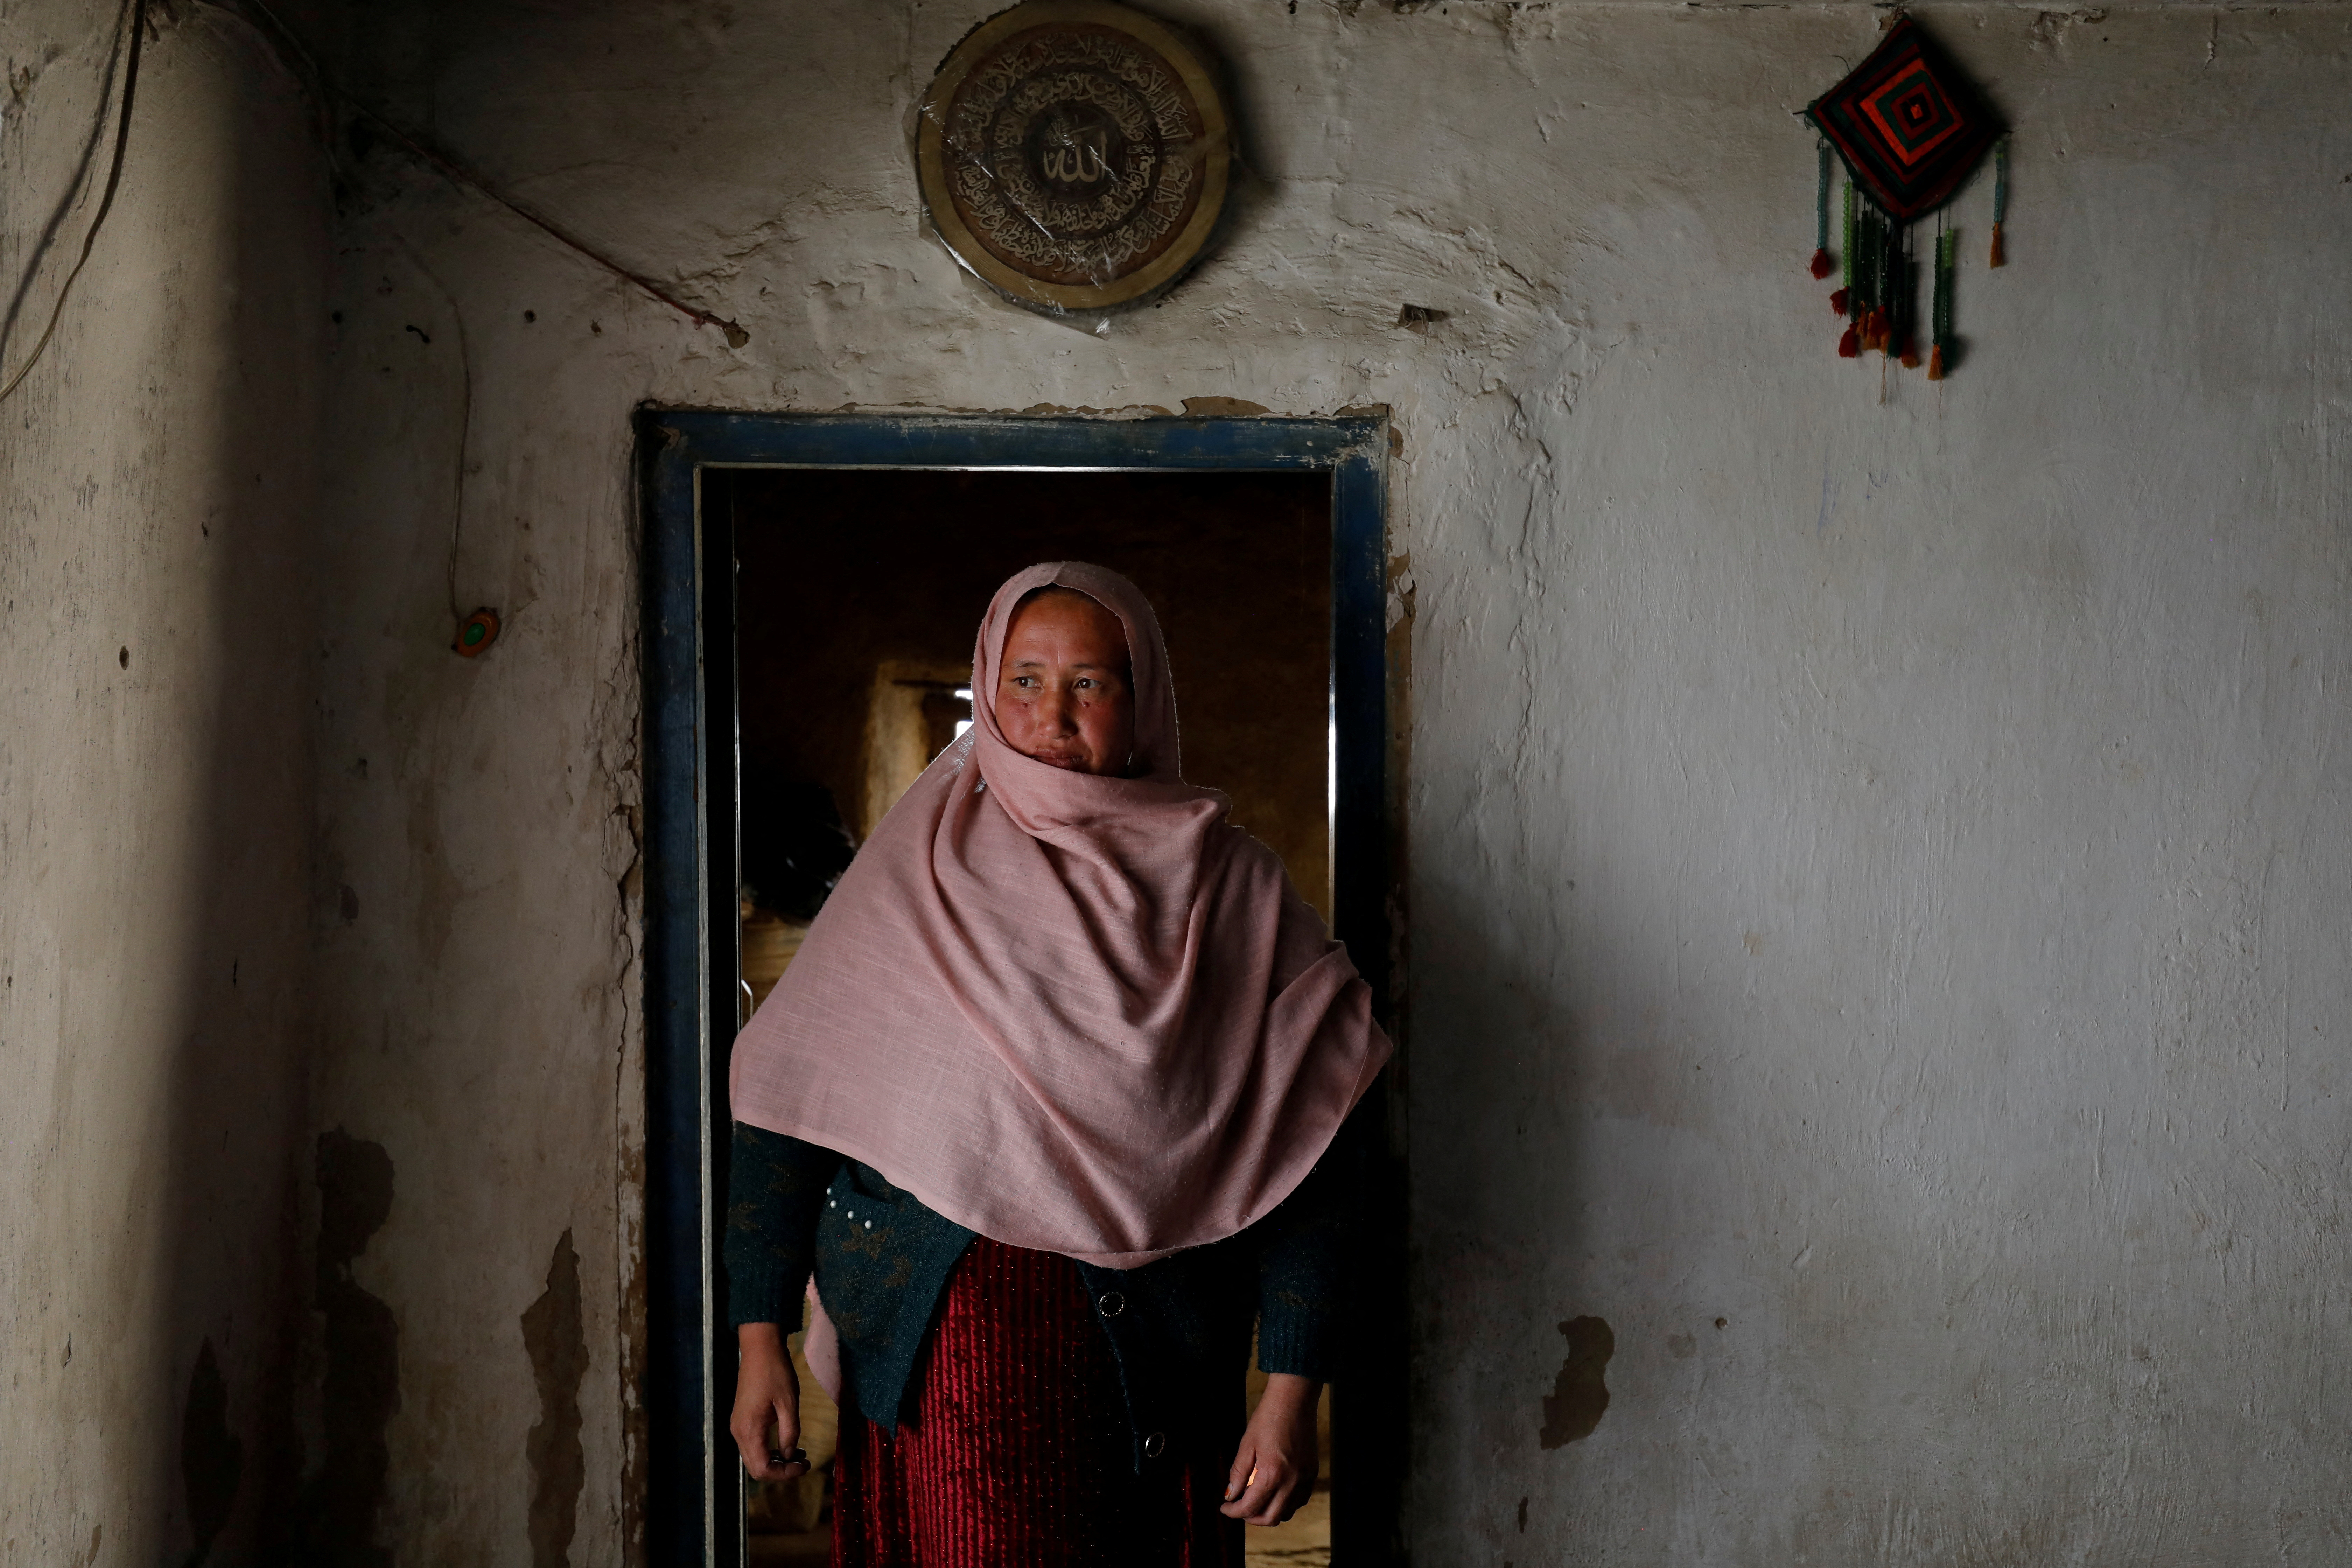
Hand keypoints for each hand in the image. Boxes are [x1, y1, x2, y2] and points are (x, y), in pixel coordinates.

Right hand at [729, 1323, 808, 1482]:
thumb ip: (790, 1433)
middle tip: (804, 1464)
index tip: (805, 1466)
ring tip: (801, 1455)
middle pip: (756, 1468)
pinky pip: (754, 1445)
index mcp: (749, 1430)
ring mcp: (738, 1426)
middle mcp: (739, 1432)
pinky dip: (770, 1451)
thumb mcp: (789, 1403)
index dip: (784, 1474)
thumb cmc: (775, 1372)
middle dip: (780, 1471)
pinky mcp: (742, 1420)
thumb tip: (790, 1456)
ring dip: (776, 1462)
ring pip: (754, 1458)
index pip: (762, 1468)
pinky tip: (789, 1445)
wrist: (759, 1348)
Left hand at [1221, 1373, 1320, 1524]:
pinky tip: (1274, 1491)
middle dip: (1251, 1517)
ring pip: (1287, 1512)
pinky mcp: (1312, 1472)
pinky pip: (1299, 1500)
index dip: (1234, 1512)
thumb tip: (1230, 1495)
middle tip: (1238, 1507)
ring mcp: (1305, 1478)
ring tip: (1255, 1499)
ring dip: (1269, 1512)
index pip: (1251, 1506)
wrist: (1294, 1399)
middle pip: (1271, 1518)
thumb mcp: (1247, 1444)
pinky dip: (1285, 1502)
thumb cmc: (1268, 1418)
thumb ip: (1238, 1473)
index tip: (1225, 1507)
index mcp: (1272, 1474)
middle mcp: (1292, 1481)